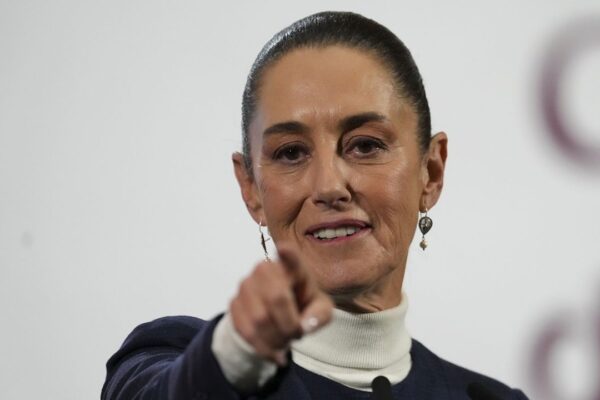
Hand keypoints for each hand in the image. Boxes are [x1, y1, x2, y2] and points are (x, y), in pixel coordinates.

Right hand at [229, 245, 333, 365]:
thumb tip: (306, 325)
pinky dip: (262, 346)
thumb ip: (320, 315)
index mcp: (293, 267)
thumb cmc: (304, 306)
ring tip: (285, 342)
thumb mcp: (321, 310)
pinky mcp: (234, 302)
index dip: (287, 254)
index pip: (290, 257)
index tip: (284, 248)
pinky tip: (272, 350)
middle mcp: (266, 269)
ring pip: (260, 318)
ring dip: (276, 338)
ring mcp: (247, 284)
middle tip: (297, 335)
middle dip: (289, 325)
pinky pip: (246, 330)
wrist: (276, 317)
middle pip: (276, 298)